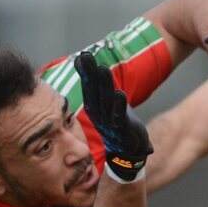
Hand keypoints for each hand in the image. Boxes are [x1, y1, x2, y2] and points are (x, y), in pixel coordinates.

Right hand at [74, 51, 152, 181]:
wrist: (127, 150)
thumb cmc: (115, 122)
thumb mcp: (104, 100)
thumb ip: (94, 81)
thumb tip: (81, 58)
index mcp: (94, 107)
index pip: (88, 87)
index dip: (85, 71)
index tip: (82, 55)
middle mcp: (99, 114)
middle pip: (94, 92)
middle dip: (90, 74)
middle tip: (87, 56)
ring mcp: (110, 123)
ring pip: (106, 101)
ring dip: (104, 85)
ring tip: (102, 69)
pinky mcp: (123, 130)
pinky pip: (119, 117)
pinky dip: (119, 106)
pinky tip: (119, 93)